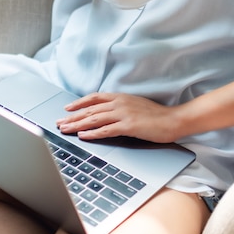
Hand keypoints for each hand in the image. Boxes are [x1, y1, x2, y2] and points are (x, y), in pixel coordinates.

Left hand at [55, 93, 181, 143]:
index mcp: (120, 97)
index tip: (66, 109)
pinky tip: (82, 137)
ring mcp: (123, 114)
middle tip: (59, 123)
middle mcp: (119, 103)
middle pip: (90, 110)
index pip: (94, 98)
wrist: (174, 120)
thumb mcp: (135, 106)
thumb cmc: (156, 116)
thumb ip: (120, 107)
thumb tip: (106, 113)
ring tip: (65, 130)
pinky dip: (92, 133)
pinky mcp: (129, 126)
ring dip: (77, 125)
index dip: (78, 103)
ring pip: (94, 119)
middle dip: (72, 117)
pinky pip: (106, 130)